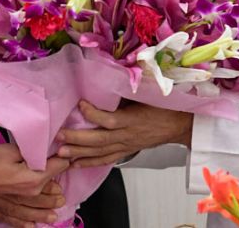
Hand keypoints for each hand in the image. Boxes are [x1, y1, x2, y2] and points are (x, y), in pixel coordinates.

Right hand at [0, 142, 68, 227]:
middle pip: (46, 196)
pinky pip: (15, 219)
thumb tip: (42, 151)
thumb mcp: (11, 150)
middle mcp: (26, 195)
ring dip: (44, 213)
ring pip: (33, 211)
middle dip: (55, 195)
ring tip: (53, 216)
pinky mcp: (0, 210)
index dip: (62, 162)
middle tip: (62, 196)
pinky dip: (24, 223)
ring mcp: (13, 205)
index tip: (67, 160)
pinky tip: (31, 226)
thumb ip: (29, 151)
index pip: (54, 170)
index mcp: (32, 178)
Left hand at [56, 100, 193, 166]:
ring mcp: (126, 145)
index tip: (80, 103)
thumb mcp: (147, 93)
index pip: (110, 120)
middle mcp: (127, 135)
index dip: (94, 113)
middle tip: (60, 136)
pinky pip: (106, 160)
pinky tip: (76, 164)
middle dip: (78, 139)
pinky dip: (90, 162)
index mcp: (133, 119)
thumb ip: (128, 88)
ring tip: (61, 153)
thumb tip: (108, 74)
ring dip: (79, 153)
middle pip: (100, 140)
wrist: (179, 124)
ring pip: (100, 152)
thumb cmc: (163, 106)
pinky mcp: (126, 151)